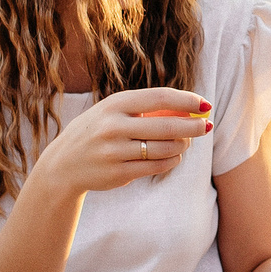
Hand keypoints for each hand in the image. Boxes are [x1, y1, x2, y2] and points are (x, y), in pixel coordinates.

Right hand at [32, 87, 213, 195]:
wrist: (63, 165)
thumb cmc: (97, 131)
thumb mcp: (113, 112)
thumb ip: (145, 109)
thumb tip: (189, 109)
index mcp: (114, 104)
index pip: (159, 98)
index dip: (186, 100)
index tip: (205, 104)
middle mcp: (114, 127)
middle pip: (167, 126)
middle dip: (193, 126)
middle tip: (207, 126)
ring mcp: (115, 152)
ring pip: (165, 149)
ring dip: (182, 146)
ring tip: (185, 142)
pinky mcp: (118, 173)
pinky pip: (157, 167)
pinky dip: (172, 161)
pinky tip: (174, 156)